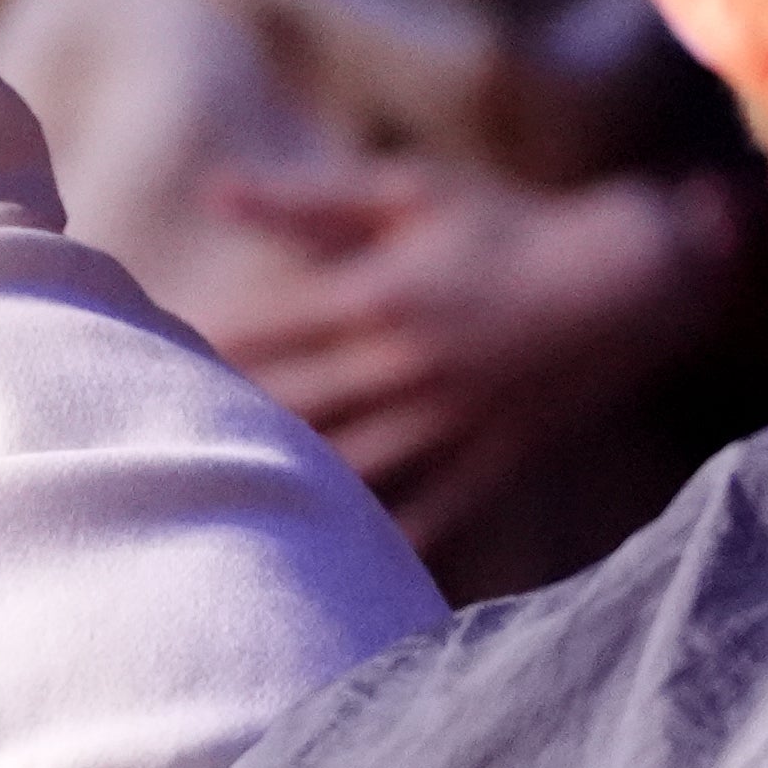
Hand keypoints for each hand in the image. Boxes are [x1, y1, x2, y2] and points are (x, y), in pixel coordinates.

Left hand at [188, 161, 744, 553]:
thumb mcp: (412, 195)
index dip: (191, 344)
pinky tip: (317, 575)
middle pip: (288, 406)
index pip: (261, 330)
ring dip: (278, 488)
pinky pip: (420, 522)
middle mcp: (406, 366)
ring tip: (209, 506)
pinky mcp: (482, 465)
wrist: (634, 280)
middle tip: (144, 437)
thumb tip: (215, 192)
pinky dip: (373, 549)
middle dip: (216, 421)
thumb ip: (310, 204)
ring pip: (343, 470)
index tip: (133, 353)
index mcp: (380, 295)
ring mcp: (445, 424)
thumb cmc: (509, 224)